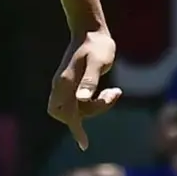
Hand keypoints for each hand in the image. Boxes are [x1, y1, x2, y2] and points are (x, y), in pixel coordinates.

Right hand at [47, 28, 122, 149]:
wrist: (92, 31)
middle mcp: (61, 86)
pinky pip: (81, 103)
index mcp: (64, 82)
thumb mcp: (98, 62)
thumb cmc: (97, 45)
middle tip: (108, 99)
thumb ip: (90, 80)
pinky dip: (95, 103)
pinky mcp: (73, 85)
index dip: (74, 128)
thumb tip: (82, 99)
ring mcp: (66, 86)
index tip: (84, 144)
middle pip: (65, 114)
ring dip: (96, 107)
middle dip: (86, 116)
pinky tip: (111, 92)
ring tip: (115, 91)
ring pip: (76, 109)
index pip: (64, 112)